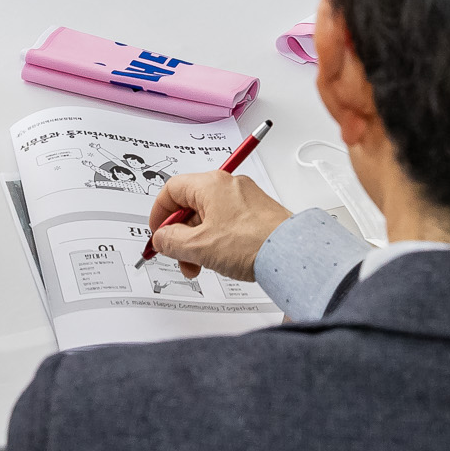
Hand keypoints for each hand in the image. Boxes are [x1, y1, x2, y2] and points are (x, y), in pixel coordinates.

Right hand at [146, 172, 292, 281]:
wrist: (291, 254)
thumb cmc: (252, 243)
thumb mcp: (199, 246)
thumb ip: (171, 241)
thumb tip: (161, 239)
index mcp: (210, 184)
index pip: (171, 189)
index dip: (159, 213)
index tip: (158, 234)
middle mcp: (228, 186)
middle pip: (190, 206)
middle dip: (180, 235)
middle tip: (179, 257)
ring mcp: (245, 199)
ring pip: (208, 217)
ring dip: (197, 242)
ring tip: (200, 266)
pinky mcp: (257, 214)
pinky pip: (226, 223)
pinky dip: (216, 241)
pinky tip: (219, 260)